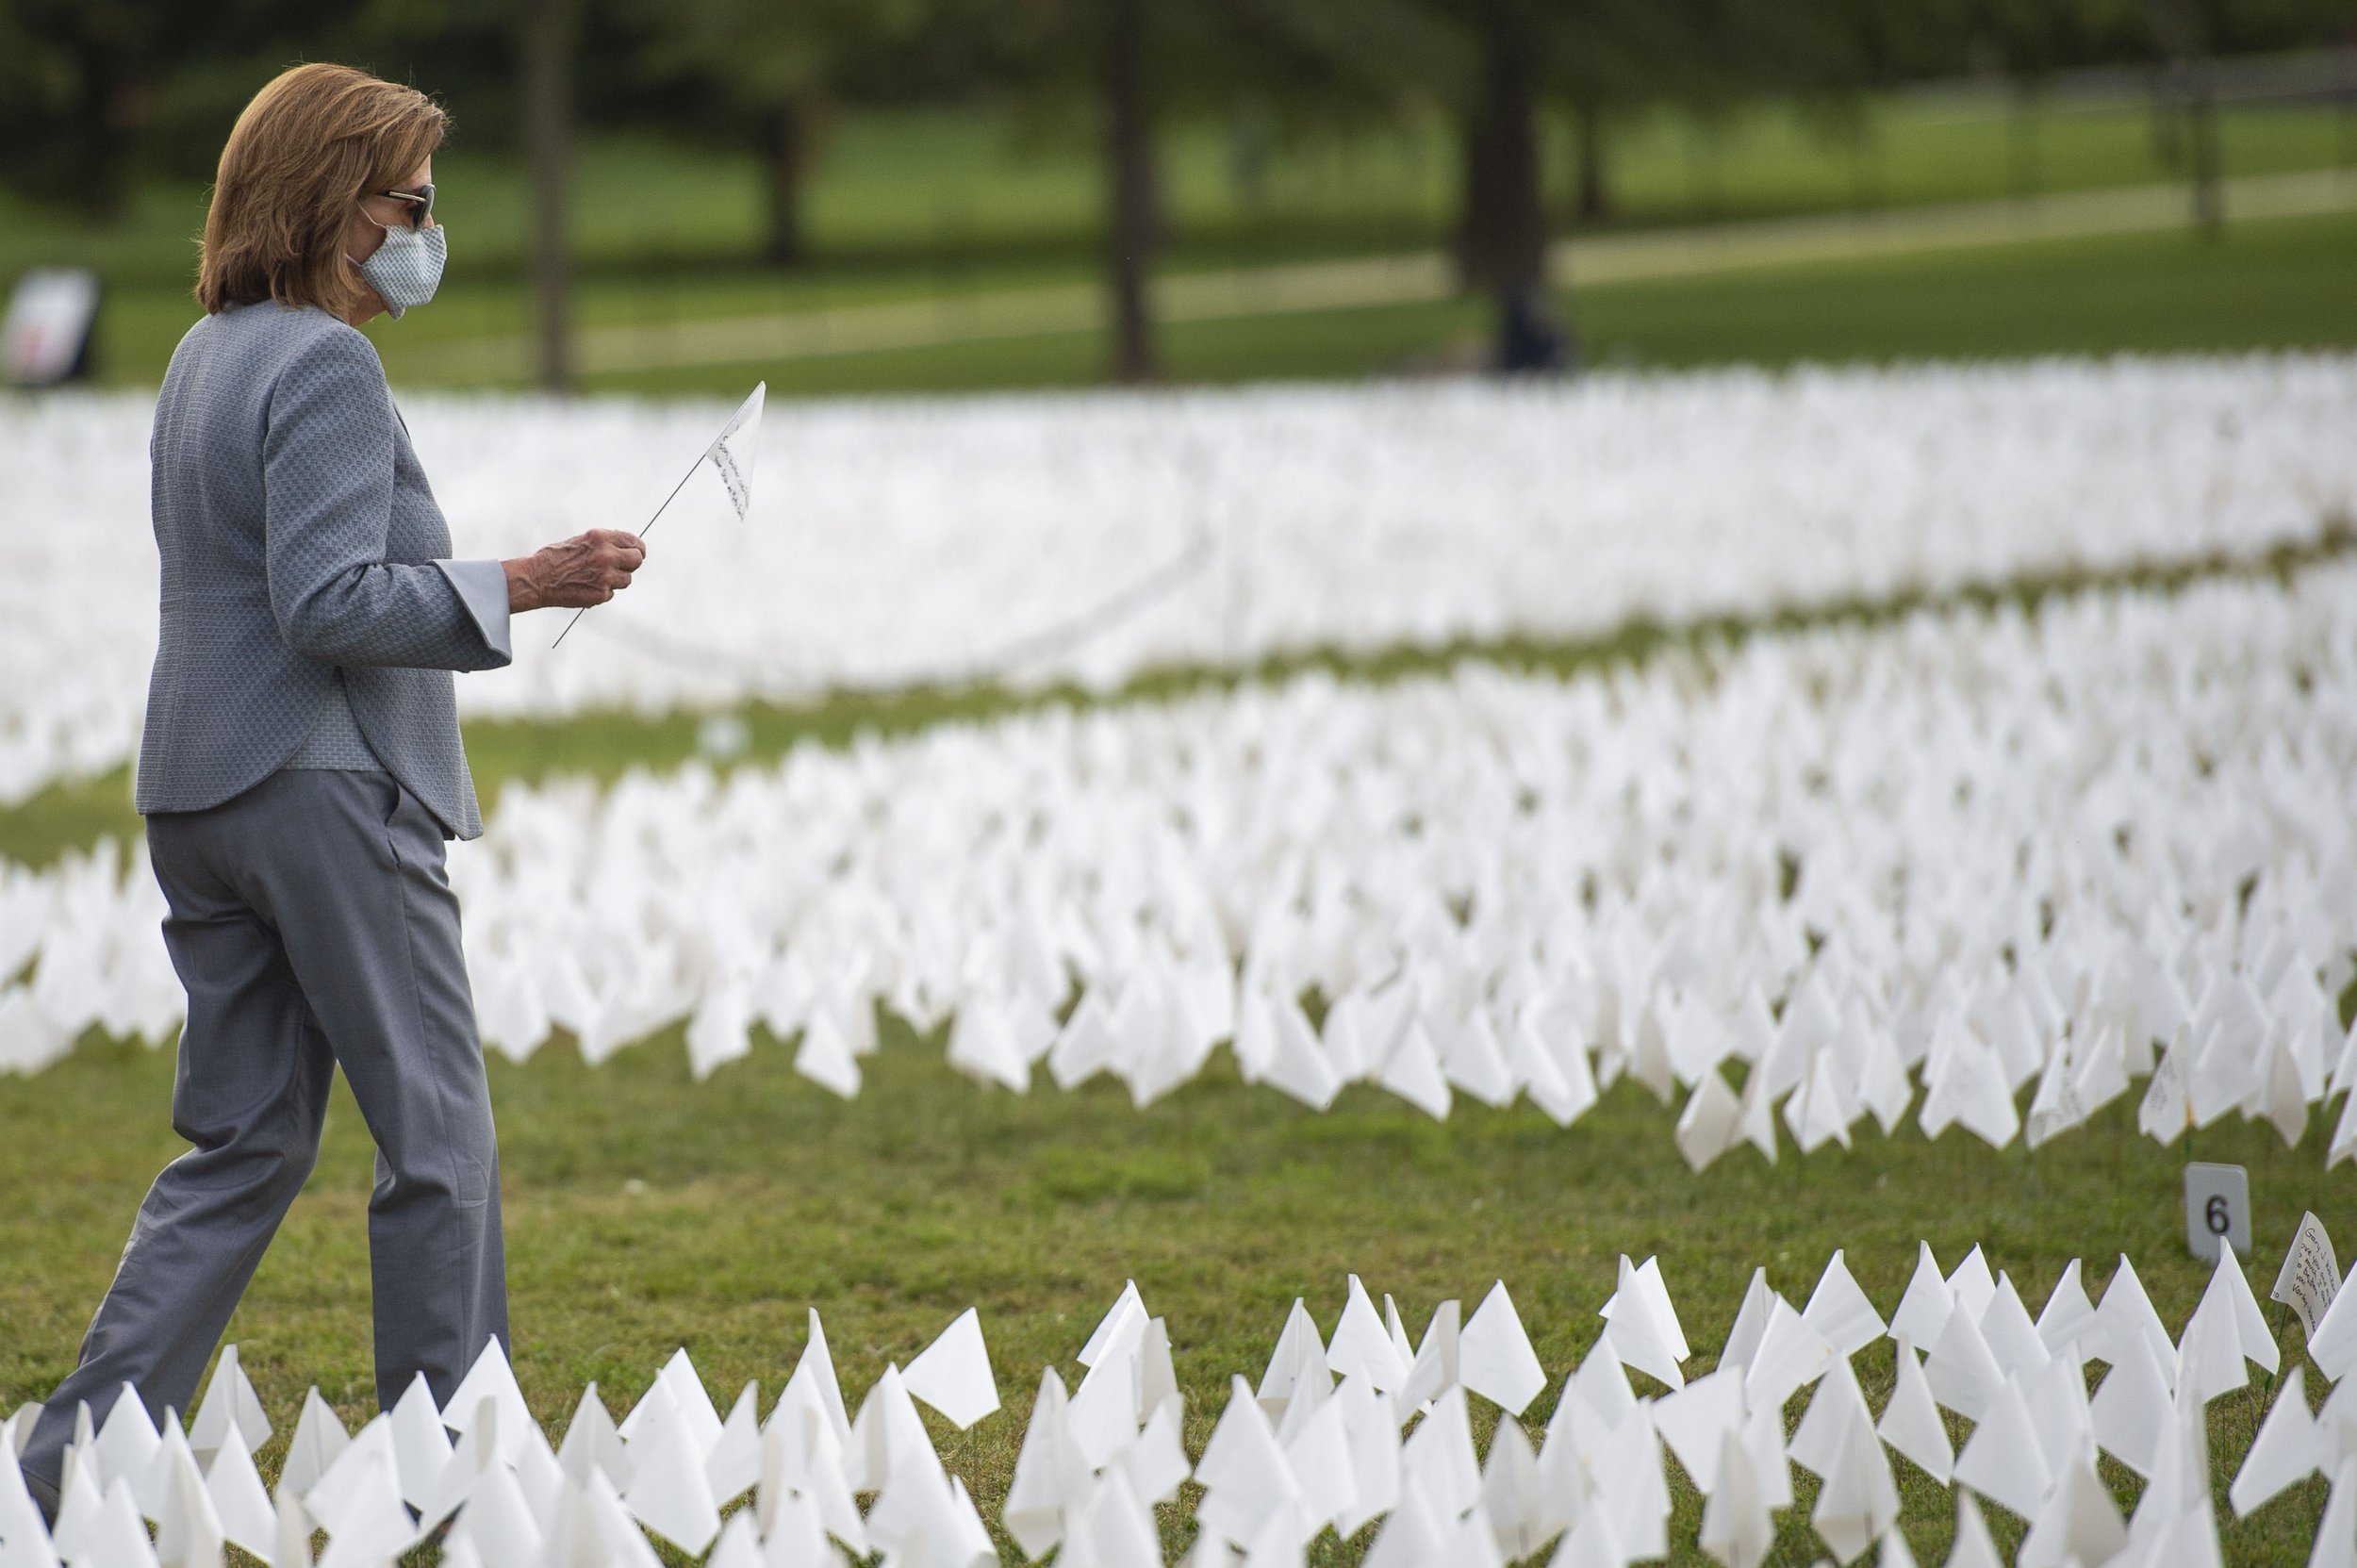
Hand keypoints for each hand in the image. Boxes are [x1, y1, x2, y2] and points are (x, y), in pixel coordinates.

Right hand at [503, 530, 646, 611]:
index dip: (637, 549)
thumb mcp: (581, 541)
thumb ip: (604, 544)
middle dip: (631, 564)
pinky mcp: (601, 594)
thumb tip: (626, 547)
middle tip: (623, 567)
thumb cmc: (555, 558)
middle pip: (637, 560)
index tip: (637, 553)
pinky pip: (612, 593)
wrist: (537, 579)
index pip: (634, 542)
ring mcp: (606, 576)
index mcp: (600, 538)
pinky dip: (603, 592)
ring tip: (595, 577)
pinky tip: (587, 587)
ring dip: (616, 580)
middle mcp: (606, 555)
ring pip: (626, 579)